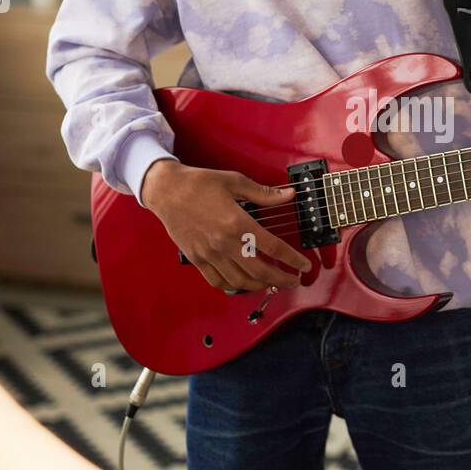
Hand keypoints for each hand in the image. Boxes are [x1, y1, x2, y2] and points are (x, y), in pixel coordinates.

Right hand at [141, 159, 312, 291]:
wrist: (166, 190)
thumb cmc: (199, 183)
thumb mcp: (235, 181)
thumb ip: (264, 193)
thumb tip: (289, 195)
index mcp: (238, 223)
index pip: (273, 248)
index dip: (292, 259)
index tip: (304, 266)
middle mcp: (224, 243)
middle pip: (260, 270)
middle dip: (281, 279)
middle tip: (294, 281)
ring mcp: (209, 254)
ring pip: (240, 281)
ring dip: (260, 286)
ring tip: (272, 283)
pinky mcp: (197, 259)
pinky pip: (218, 281)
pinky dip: (233, 287)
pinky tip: (244, 283)